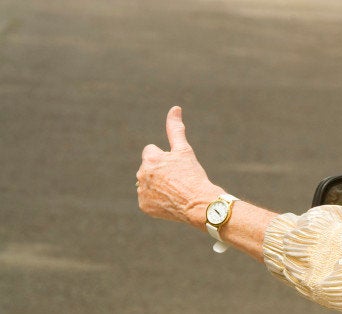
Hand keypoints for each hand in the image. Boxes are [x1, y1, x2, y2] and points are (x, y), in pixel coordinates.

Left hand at [136, 106, 224, 228]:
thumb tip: (174, 108)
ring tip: (175, 191)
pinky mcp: (144, 206)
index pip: (151, 151)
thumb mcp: (184, 150)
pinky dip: (157, 200)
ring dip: (157, 185)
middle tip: (177, 179)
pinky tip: (170, 201)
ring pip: (148, 183)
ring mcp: (142, 192)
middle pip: (149, 168)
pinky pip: (148, 199)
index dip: (165, 158)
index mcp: (150, 159)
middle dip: (160, 171)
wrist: (199, 204)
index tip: (176, 166)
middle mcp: (141, 175)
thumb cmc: (193, 175)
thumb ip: (175, 129)